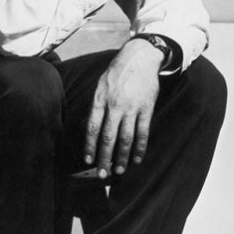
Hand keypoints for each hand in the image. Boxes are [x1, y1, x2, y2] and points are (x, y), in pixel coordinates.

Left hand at [83, 39, 163, 178]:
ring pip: (125, 138)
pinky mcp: (146, 108)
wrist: (139, 58)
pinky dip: (140, 147)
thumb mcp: (101, 85)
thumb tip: (91, 130)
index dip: (89, 146)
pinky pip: (143, 132)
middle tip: (103, 175)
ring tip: (119, 170)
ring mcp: (132, 108)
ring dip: (122, 157)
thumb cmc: (117, 73)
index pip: (92, 128)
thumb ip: (97, 106)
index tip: (88, 161)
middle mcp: (115, 105)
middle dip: (105, 158)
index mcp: (100, 100)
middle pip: (108, 137)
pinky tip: (136, 158)